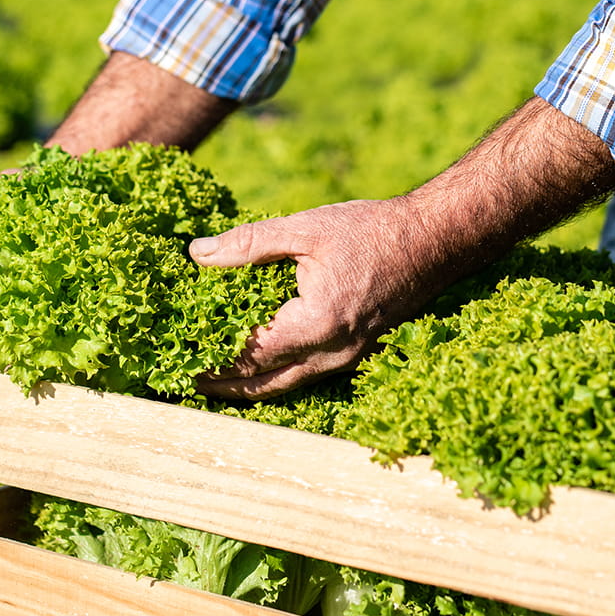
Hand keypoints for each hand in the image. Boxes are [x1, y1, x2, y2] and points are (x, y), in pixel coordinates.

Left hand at [189, 195, 449, 399]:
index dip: (213, 361)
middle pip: (267, 384)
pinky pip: (312, 374)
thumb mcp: (305, 229)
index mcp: (315, 324)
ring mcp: (349, 357)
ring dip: (254, 386)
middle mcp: (333, 352)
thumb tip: (198, 255)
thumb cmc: (371, 231)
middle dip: (228, 386)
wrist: (433, 241)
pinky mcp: (360, 351)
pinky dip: (282, 374)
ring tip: (220, 380)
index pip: (251, 355)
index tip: (181, 361)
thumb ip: (250, 245)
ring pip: (291, 385)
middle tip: (190, 382)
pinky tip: (267, 363)